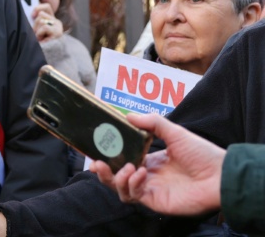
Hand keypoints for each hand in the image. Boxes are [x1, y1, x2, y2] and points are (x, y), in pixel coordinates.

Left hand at [31, 3, 62, 42]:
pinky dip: (39, 34)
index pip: (46, 6)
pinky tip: (42, 40)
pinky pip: (44, 27)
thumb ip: (35, 21)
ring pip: (41, 20)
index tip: (32, 15)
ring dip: (36, 30)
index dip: (38, 7)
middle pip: (41, 14)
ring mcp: (58, 27)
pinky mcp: (58, 32)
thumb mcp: (35, 30)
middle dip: (34, 24)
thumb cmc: (38, 44)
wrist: (45, 58)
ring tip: (39, 39)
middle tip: (35, 34)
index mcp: (51, 19)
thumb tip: (31, 14)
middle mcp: (56, 22)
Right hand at [90, 113, 223, 215]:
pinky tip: (140, 173)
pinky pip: (135, 196)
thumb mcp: (174, 132)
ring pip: (121, 189)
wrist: (220, 174)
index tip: (95, 148)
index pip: (122, 159)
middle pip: (116, 176)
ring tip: (126, 167)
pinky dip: (132, 184)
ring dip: (117, 178)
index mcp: (150, 160)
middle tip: (96, 163)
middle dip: (103, 171)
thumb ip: (151, 123)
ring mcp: (151, 189)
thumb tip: (128, 115)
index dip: (108, 155)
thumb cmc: (202, 153)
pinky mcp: (156, 201)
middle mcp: (147, 175)